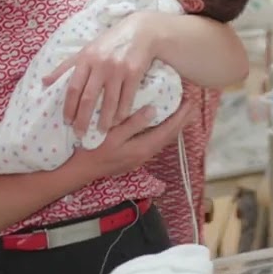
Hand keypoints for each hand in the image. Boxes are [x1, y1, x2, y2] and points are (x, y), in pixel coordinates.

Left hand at [43, 10, 162, 137]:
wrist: (141, 31)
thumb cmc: (110, 42)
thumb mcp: (86, 50)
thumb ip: (65, 66)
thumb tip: (44, 82)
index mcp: (85, 58)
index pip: (73, 88)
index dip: (68, 107)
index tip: (66, 122)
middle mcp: (100, 64)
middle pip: (88, 98)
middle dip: (83, 119)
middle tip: (80, 134)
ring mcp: (118, 69)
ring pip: (109, 101)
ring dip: (104, 120)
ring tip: (101, 132)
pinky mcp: (134, 72)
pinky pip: (127, 98)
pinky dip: (122, 112)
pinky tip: (118, 121)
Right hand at [71, 97, 195, 179]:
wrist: (80, 171)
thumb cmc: (93, 150)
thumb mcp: (112, 134)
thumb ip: (133, 123)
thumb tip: (154, 110)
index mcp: (143, 147)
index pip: (168, 130)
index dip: (181, 116)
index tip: (190, 102)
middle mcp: (145, 154)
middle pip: (170, 135)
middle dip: (182, 120)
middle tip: (192, 105)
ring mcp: (140, 157)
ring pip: (163, 139)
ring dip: (174, 125)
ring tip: (182, 112)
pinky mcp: (134, 156)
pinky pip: (155, 141)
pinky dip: (163, 130)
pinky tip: (161, 124)